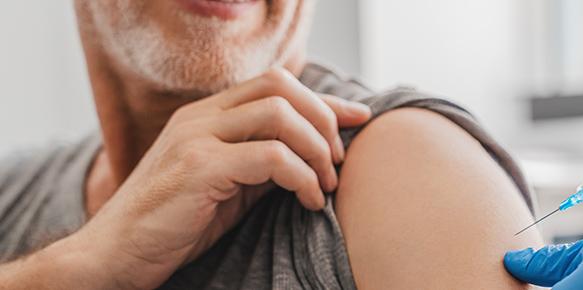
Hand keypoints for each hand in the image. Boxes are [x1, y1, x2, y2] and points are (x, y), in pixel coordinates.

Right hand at [74, 69, 370, 288]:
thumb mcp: (230, 186)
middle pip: (281, 87)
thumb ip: (264, 162)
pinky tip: (309, 201)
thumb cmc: (176, 224)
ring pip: (280, 115)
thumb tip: (317, 154)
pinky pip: (272, 157)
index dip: (324, 100)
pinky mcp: (199, 168)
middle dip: (323, 120)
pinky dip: (303, 177)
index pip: (276, 85)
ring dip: (316, 149)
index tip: (358, 119)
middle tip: (337, 163)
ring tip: (326, 186)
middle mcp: (201, 116)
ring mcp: (197, 137)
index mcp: (208, 115)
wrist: (116, 255)